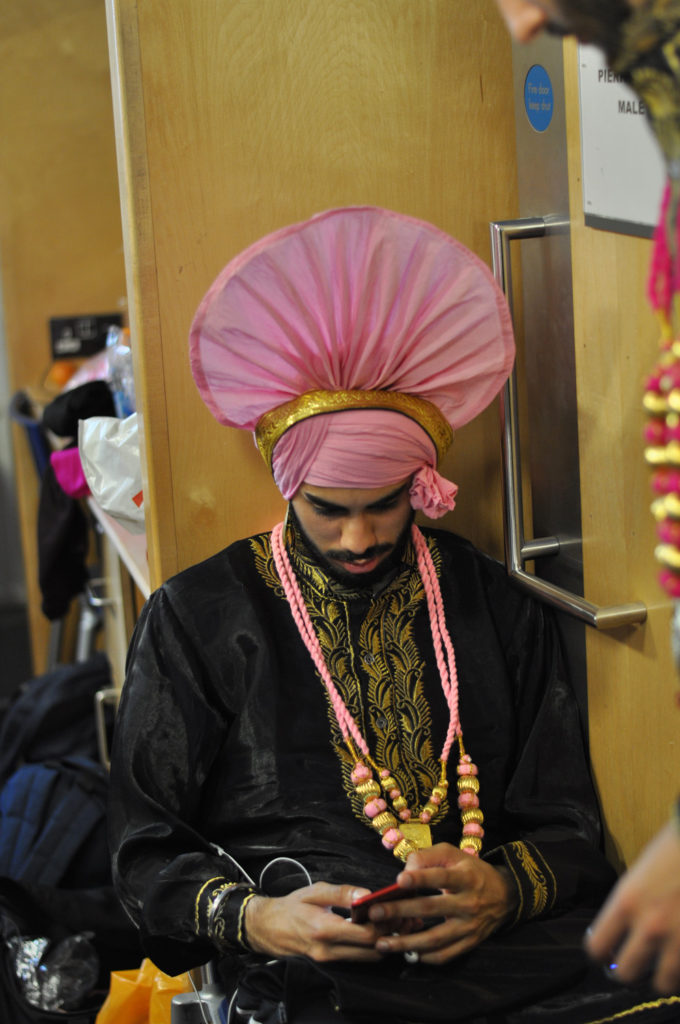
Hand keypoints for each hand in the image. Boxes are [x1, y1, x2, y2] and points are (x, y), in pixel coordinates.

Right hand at [244, 881, 391, 961]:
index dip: (384, 923)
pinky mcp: (329, 963)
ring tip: (391, 923)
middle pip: (371, 950)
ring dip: (382, 942)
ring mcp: (328, 960)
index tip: (393, 908)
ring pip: (366, 958)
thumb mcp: (315, 892)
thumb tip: (366, 894)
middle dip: (389, 934)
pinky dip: (370, 948)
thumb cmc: (292, 906)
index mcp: (324, 929)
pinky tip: (374, 932)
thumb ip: (342, 893)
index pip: (365, 934)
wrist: (268, 928)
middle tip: (400, 916)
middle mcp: (328, 950)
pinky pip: (356, 958)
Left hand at [370, 842, 516, 963]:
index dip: (421, 878)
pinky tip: (406, 953)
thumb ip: (428, 856)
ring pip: (436, 939)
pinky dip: (425, 956)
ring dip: (407, 943)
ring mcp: (470, 926)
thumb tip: (405, 870)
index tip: (399, 880)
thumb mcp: (454, 854)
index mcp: (466, 877)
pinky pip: (445, 955)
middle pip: (432, 908)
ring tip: (382, 943)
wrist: (504, 895)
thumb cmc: (470, 870)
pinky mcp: (470, 943)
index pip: (441, 877)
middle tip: (375, 913)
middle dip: (401, 911)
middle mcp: (469, 903)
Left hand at [585, 821, 679, 993]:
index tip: (604, 953)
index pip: (597, 947)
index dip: (600, 953)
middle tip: (633, 965)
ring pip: (662, 984)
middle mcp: (650, 927)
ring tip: (663, 967)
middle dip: (627, 971)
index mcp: (626, 903)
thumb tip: (625, 933)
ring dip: (661, 977)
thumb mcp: (639, 876)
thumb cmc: (672, 850)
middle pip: (626, 974)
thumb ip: (630, 906)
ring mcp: (679, 941)